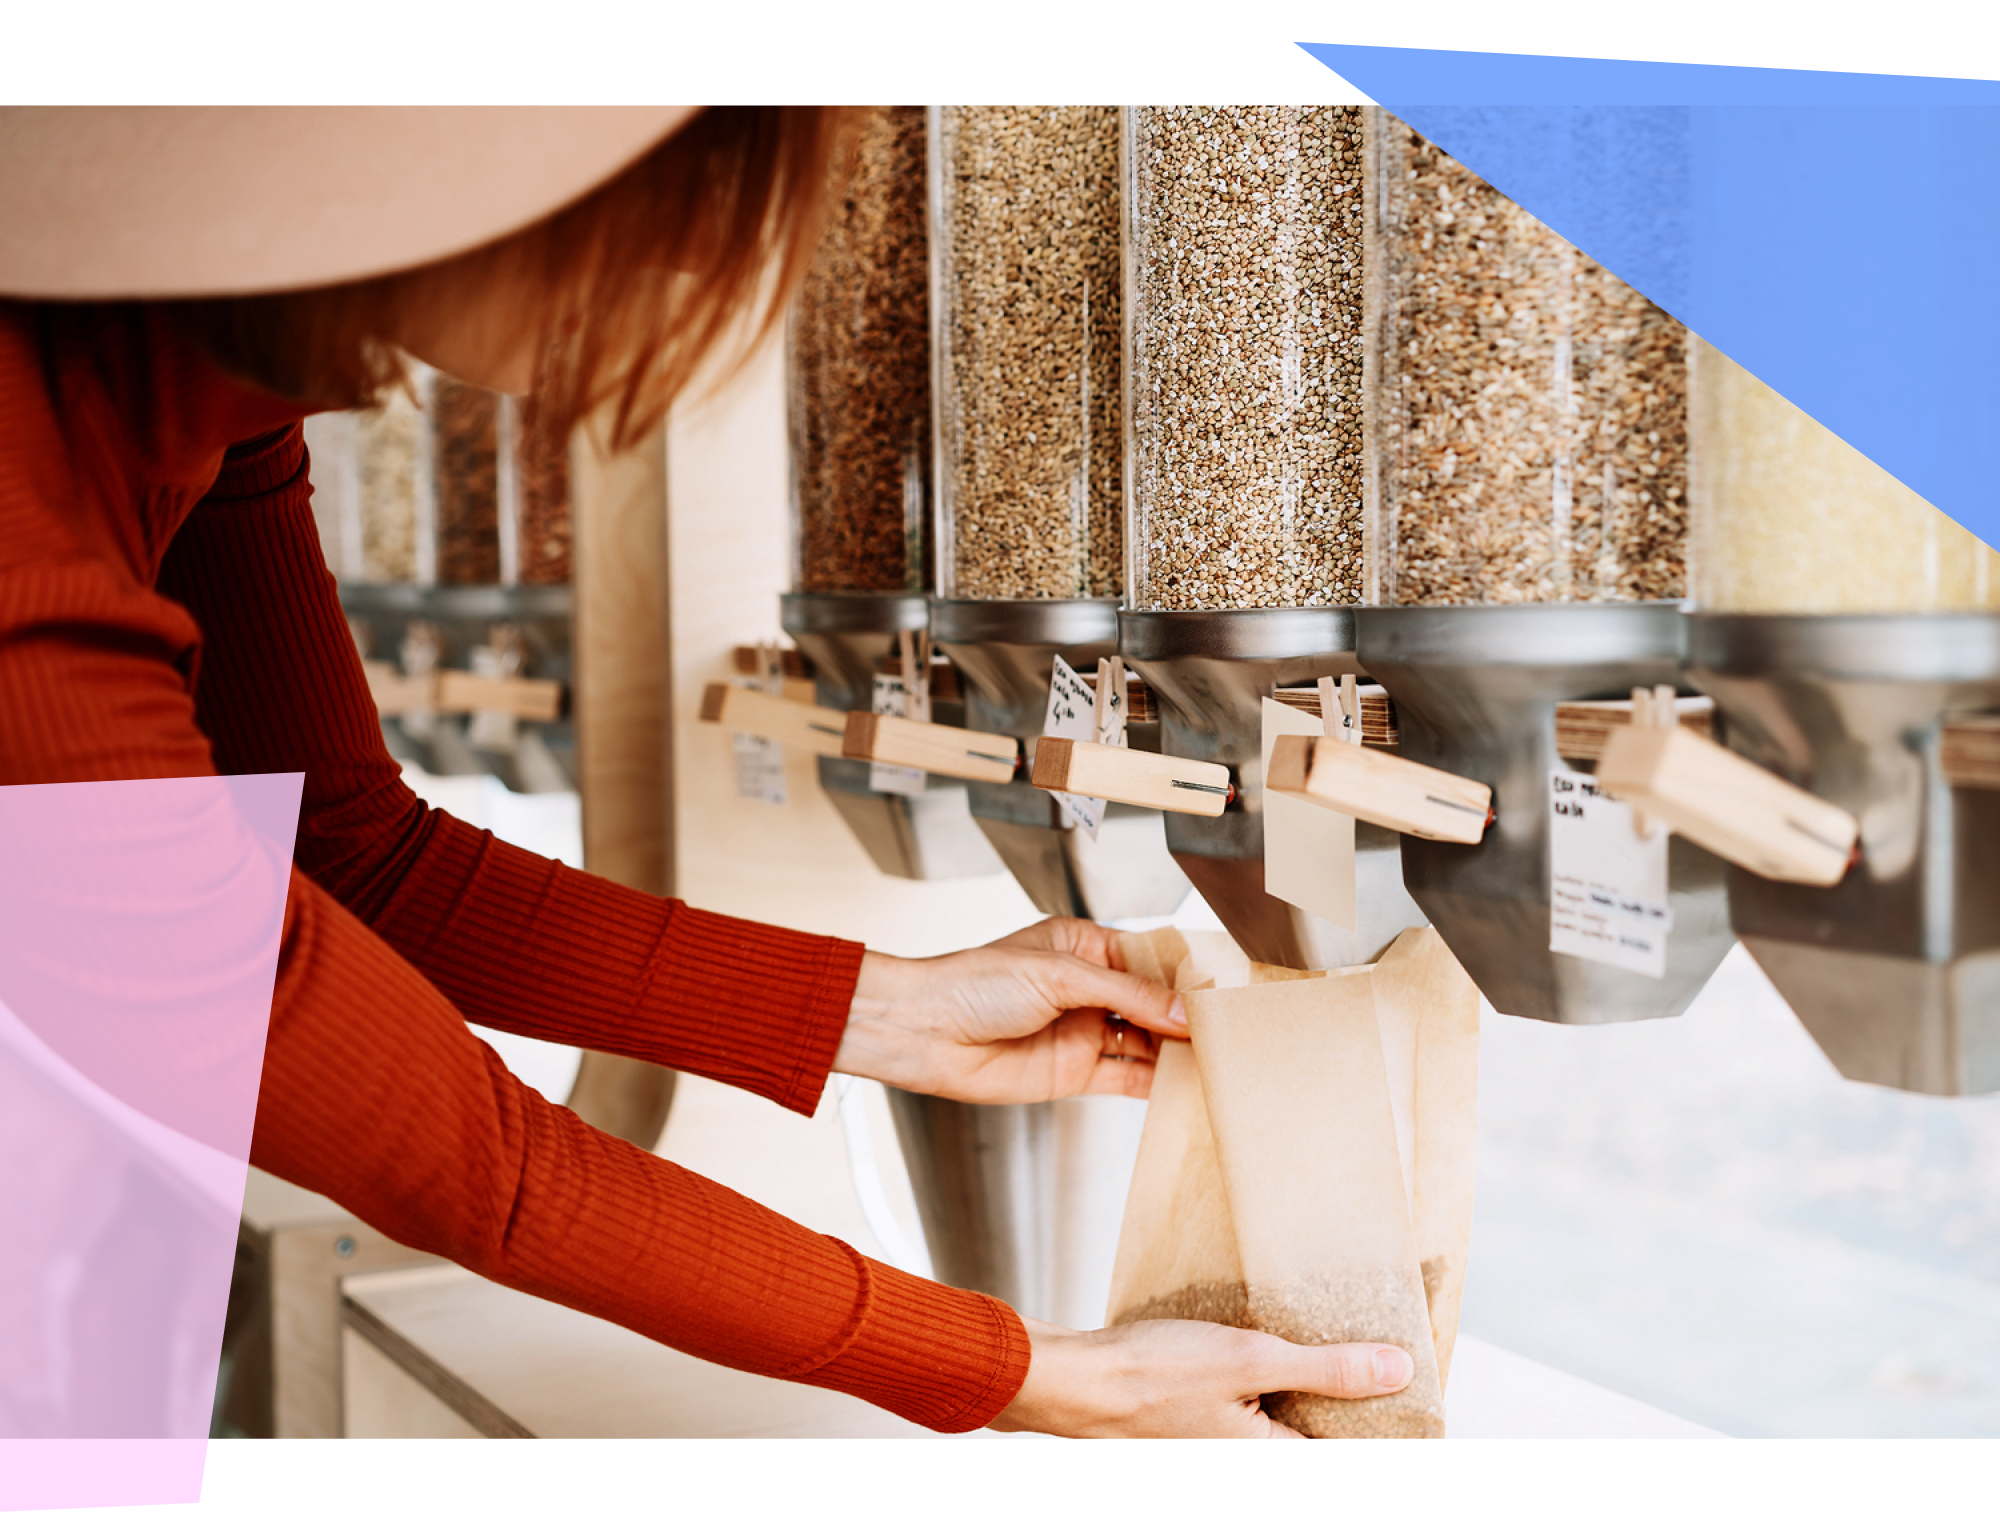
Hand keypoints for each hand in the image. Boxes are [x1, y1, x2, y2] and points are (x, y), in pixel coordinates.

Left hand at [831, 917, 1187, 1102]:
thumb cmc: (973, 984)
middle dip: (1185, 1017)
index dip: (1183, 977)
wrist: (925, 1032)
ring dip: (1176, 1052)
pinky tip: (1182, 1084)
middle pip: (1151, 1004)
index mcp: (1082, 948)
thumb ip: (1126, 995)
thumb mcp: (1059, 975)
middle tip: (1227, 1030)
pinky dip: (1155, 1083)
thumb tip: (1180, 1011)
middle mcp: (1086, 990)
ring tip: (1215, 1059)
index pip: (1148, 961)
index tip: (1218, 991)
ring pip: (1144, 1042)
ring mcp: (1082, 1031)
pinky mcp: (1074, 1072)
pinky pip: (1126, 1077)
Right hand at [989, 1317, 1415, 1438]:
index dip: (1377, 1410)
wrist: (1075, 1377)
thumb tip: (1397, 1372)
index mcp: (1269, 1458)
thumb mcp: (1252, 1359)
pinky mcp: (1200, 1418)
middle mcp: (1248, 1458)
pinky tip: (1264, 1336)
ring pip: (1282, 1412)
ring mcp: (1222, 1440)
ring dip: (1300, 1378)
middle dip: (1340, 1390)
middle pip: (1315, 1428)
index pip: (1345, 1444)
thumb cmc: (1152, 1373)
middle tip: (1368, 1343)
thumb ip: (1328, 1369)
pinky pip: (1250, 1402)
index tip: (1403, 1375)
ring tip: (1319, 1329)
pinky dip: (1263, 1374)